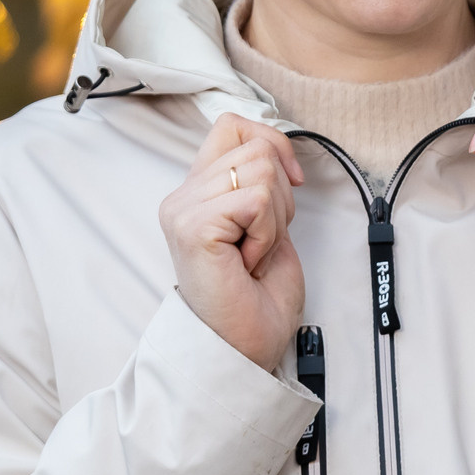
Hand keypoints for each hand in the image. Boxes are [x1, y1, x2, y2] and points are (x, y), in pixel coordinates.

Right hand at [159, 114, 306, 370]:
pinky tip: (248, 262)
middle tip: (261, 241)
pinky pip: (256, 199)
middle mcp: (181, 197)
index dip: (273, 143)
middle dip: (280, 194)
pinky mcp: (193, 226)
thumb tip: (276, 147)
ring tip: (253, 253)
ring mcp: (183, 211)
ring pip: (260, 169)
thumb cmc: (257, 300)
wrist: (245, 350)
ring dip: (274, 217)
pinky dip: (267, 233)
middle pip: (255, 145)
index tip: (293, 183)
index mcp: (196, 192)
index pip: (232, 124)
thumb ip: (260, 181)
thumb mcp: (267, 223)